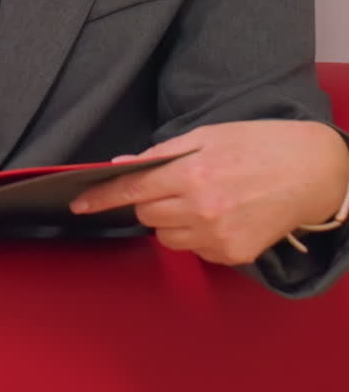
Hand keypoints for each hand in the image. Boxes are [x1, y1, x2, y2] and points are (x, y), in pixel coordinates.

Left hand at [69, 120, 348, 265]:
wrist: (313, 171)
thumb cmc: (260, 145)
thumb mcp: (210, 135)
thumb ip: (164, 153)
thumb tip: (124, 165)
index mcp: (193, 174)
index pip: (133, 188)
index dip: (102, 196)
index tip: (78, 203)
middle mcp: (203, 210)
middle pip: (146, 214)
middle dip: (150, 200)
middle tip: (176, 184)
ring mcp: (219, 237)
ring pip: (167, 237)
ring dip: (172, 220)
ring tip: (203, 198)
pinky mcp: (234, 256)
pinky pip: (196, 251)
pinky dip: (198, 235)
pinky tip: (222, 216)